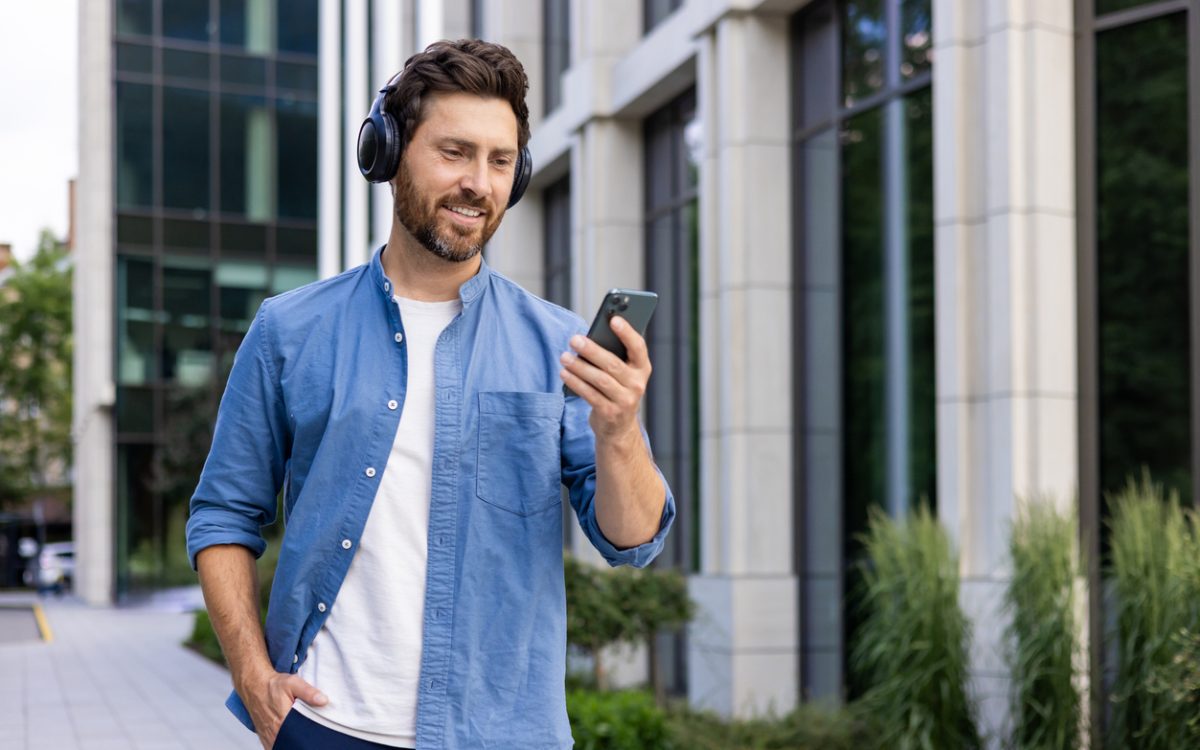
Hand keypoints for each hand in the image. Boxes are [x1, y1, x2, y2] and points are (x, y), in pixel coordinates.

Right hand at [238, 669, 327, 749]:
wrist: (254, 686)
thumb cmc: (273, 686)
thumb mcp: (293, 683)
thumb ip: (309, 692)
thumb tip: (323, 700)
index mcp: (282, 721)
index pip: (300, 737)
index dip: (309, 737)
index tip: (316, 734)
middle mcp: (274, 732)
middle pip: (292, 743)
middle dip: (301, 740)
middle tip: (308, 733)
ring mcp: (268, 736)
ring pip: (282, 746)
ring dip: (291, 742)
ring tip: (299, 735)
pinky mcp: (265, 737)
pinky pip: (274, 747)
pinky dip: (282, 744)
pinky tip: (289, 739)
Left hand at [559, 315, 651, 441]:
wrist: (618, 428)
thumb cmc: (616, 390)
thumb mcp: (622, 374)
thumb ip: (612, 356)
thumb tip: (588, 338)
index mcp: (642, 369)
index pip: (638, 348)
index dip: (627, 333)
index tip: (613, 319)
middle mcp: (637, 385)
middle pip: (613, 364)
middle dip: (592, 350)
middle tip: (574, 339)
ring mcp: (625, 401)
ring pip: (600, 380)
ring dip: (580, 367)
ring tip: (564, 356)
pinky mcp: (610, 413)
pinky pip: (590, 395)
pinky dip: (576, 383)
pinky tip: (564, 373)